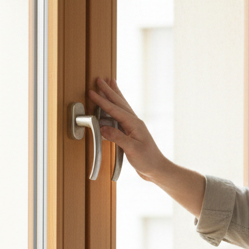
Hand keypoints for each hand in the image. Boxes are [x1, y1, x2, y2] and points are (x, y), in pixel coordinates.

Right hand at [88, 76, 205, 215]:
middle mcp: (134, 122)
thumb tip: (103, 128)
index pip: (115, 109)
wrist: (157, 169)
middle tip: (99, 79)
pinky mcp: (130, 133)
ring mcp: (133, 127)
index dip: (102, 101)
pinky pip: (120, 116)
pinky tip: (112, 106)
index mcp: (134, 124)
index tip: (92, 92)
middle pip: (119, 103)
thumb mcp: (132, 149)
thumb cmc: (147, 160)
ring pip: (121, 106)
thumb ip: (118, 137)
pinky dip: (115, 108)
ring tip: (109, 83)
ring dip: (114, 95)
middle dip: (109, 91)